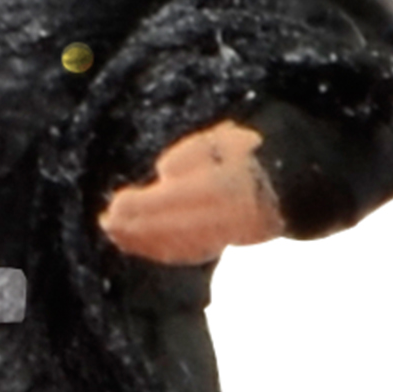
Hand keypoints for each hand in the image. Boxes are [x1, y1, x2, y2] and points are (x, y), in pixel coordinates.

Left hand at [98, 120, 281, 262]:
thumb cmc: (245, 152)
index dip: (143, 206)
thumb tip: (164, 173)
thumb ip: (192, 153)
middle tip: (107, 222)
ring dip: (143, 243)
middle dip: (136, 228)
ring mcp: (226, 235)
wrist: (286, 181)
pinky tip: (139, 245)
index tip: (117, 202)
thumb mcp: (220, 138)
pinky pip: (188, 253)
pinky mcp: (223, 244)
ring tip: (115, 234)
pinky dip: (160, 250)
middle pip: (172, 228)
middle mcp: (225, 216)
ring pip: (179, 245)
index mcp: (224, 186)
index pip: (175, 200)